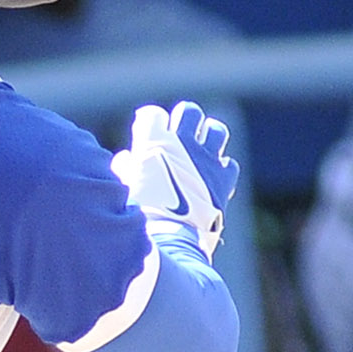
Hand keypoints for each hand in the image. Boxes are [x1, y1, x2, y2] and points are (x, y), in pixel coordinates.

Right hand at [114, 100, 236, 258]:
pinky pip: (228, 164)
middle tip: (178, 132)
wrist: (168, 238)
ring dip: (209, 135)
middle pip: (190, 113)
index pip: (153, 115)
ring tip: (202, 147)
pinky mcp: (224, 179)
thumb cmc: (137, 215)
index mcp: (153, 142)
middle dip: (184, 119)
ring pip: (217, 131)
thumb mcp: (123, 187)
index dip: (148, 121)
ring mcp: (207, 160)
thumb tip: (126, 159)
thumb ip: (125, 168)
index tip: (145, 129)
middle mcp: (184, 144)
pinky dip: (220, 167)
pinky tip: (211, 176)